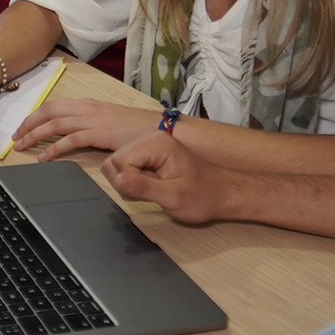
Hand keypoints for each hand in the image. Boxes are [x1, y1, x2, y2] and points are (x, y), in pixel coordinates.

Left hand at [11, 98, 163, 161]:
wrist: (158, 127)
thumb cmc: (134, 128)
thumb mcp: (107, 121)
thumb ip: (88, 124)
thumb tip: (71, 133)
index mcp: (87, 104)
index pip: (52, 106)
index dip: (33, 116)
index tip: (21, 127)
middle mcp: (87, 108)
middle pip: (48, 112)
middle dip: (27, 124)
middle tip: (15, 138)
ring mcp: (92, 120)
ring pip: (54, 125)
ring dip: (34, 136)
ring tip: (22, 147)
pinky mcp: (99, 133)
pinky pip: (70, 140)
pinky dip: (53, 149)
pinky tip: (43, 158)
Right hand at [102, 131, 236, 225]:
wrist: (220, 194)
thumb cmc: (202, 196)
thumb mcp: (173, 197)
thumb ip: (143, 188)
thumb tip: (118, 180)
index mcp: (156, 142)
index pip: (119, 161)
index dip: (128, 182)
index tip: (151, 192)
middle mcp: (148, 138)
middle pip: (114, 161)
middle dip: (126, 182)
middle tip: (152, 192)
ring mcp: (147, 145)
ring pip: (116, 166)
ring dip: (129, 183)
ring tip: (153, 190)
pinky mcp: (146, 155)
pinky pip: (125, 168)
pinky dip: (133, 182)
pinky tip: (152, 186)